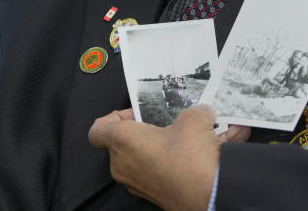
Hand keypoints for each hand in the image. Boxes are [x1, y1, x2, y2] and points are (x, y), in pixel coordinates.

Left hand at [88, 105, 249, 210]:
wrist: (209, 195)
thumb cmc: (191, 157)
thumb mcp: (194, 119)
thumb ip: (193, 111)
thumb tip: (202, 112)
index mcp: (122, 141)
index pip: (98, 130)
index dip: (114, 118)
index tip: (136, 115)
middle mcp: (122, 165)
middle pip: (121, 144)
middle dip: (143, 132)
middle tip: (165, 125)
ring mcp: (135, 184)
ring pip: (137, 160)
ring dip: (155, 149)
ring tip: (182, 141)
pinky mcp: (150, 196)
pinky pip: (151, 174)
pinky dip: (164, 166)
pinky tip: (188, 159)